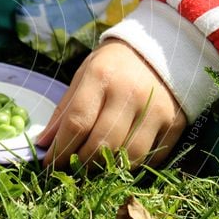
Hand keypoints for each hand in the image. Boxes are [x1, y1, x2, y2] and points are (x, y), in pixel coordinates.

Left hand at [37, 39, 185, 168]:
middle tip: (71, 169)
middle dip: (81, 164)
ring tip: (94, 167)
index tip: (48, 164)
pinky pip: (151, 157)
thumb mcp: (84, 75)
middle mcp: (130, 93)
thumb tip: (44, 144)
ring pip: (127, 156)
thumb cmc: (115, 65)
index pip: (77, 122)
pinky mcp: (174, 123)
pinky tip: (120, 160)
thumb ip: (64, 110)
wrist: (162, 49)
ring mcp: (156, 109)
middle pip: (102, 144)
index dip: (60, 150)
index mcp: (102, 76)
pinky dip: (132, 166)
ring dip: (106, 169)